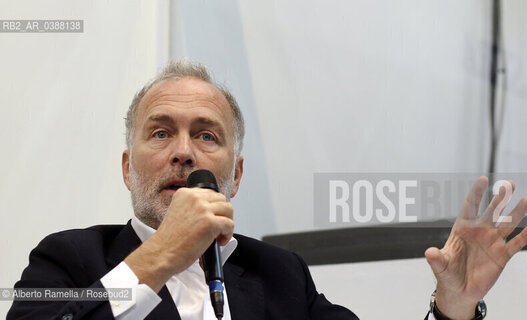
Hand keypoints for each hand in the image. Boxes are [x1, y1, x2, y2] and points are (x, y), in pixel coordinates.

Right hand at [125, 187, 233, 291]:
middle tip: (217, 227)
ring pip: (228, 209)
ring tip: (219, 235)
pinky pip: (230, 224)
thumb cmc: (168, 240)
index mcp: (184, 193)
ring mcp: (203, 209)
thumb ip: (192, 208)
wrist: (161, 254)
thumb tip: (211, 211)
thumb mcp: (178, 213)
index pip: (210, 193)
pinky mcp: (210, 223)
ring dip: (227, 222)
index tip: (212, 217)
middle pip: (221, 199)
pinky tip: (219, 242)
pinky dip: (228, 234)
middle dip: (222, 214)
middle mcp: (194, 198)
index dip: (214, 207)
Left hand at [425, 176, 526, 318]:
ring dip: (517, 213)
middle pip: (491, 212)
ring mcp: (492, 242)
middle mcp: (479, 232)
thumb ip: (436, 259)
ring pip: (506, 224)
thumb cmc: (447, 274)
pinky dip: (525, 236)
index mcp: (462, 230)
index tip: (483, 180)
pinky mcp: (502, 255)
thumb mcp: (440, 267)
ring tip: (526, 200)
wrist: (460, 291)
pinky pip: (516, 243)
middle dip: (500, 199)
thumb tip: (429, 252)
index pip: (469, 207)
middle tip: (509, 185)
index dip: (476, 194)